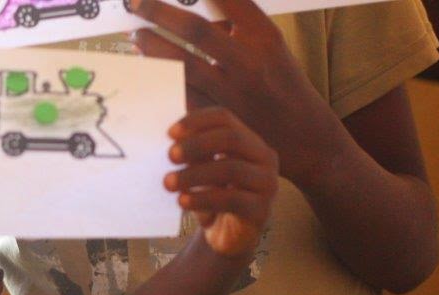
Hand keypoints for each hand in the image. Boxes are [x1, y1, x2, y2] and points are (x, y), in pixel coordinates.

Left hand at [130, 0, 341, 185]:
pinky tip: (146, 71)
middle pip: (195, 31)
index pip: (231, 1)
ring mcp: (230, 92)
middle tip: (135, 2)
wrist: (304, 137)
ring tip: (135, 37)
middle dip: (160, 13)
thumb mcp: (271, 49)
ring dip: (153, 49)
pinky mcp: (217, 117)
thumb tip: (193, 19)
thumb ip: (237, 32)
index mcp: (266, 38)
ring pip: (182, 64)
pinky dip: (163, 81)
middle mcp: (248, 63)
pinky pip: (182, 94)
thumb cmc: (282, 84)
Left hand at [163, 107, 277, 255]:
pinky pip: (232, 200)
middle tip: (169, 155)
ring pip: (231, 169)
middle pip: (232, 139)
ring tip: (168, 183)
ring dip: (195, 174)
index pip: (224, 118)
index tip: (170, 133)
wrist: (226, 238)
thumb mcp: (199, 173)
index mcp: (248, 141)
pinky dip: (203, 199)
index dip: (197, 121)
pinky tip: (182, 202)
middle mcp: (263, 158)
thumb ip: (191, 154)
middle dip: (197, 145)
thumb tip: (171, 139)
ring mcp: (267, 183)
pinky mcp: (261, 210)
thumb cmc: (211, 198)